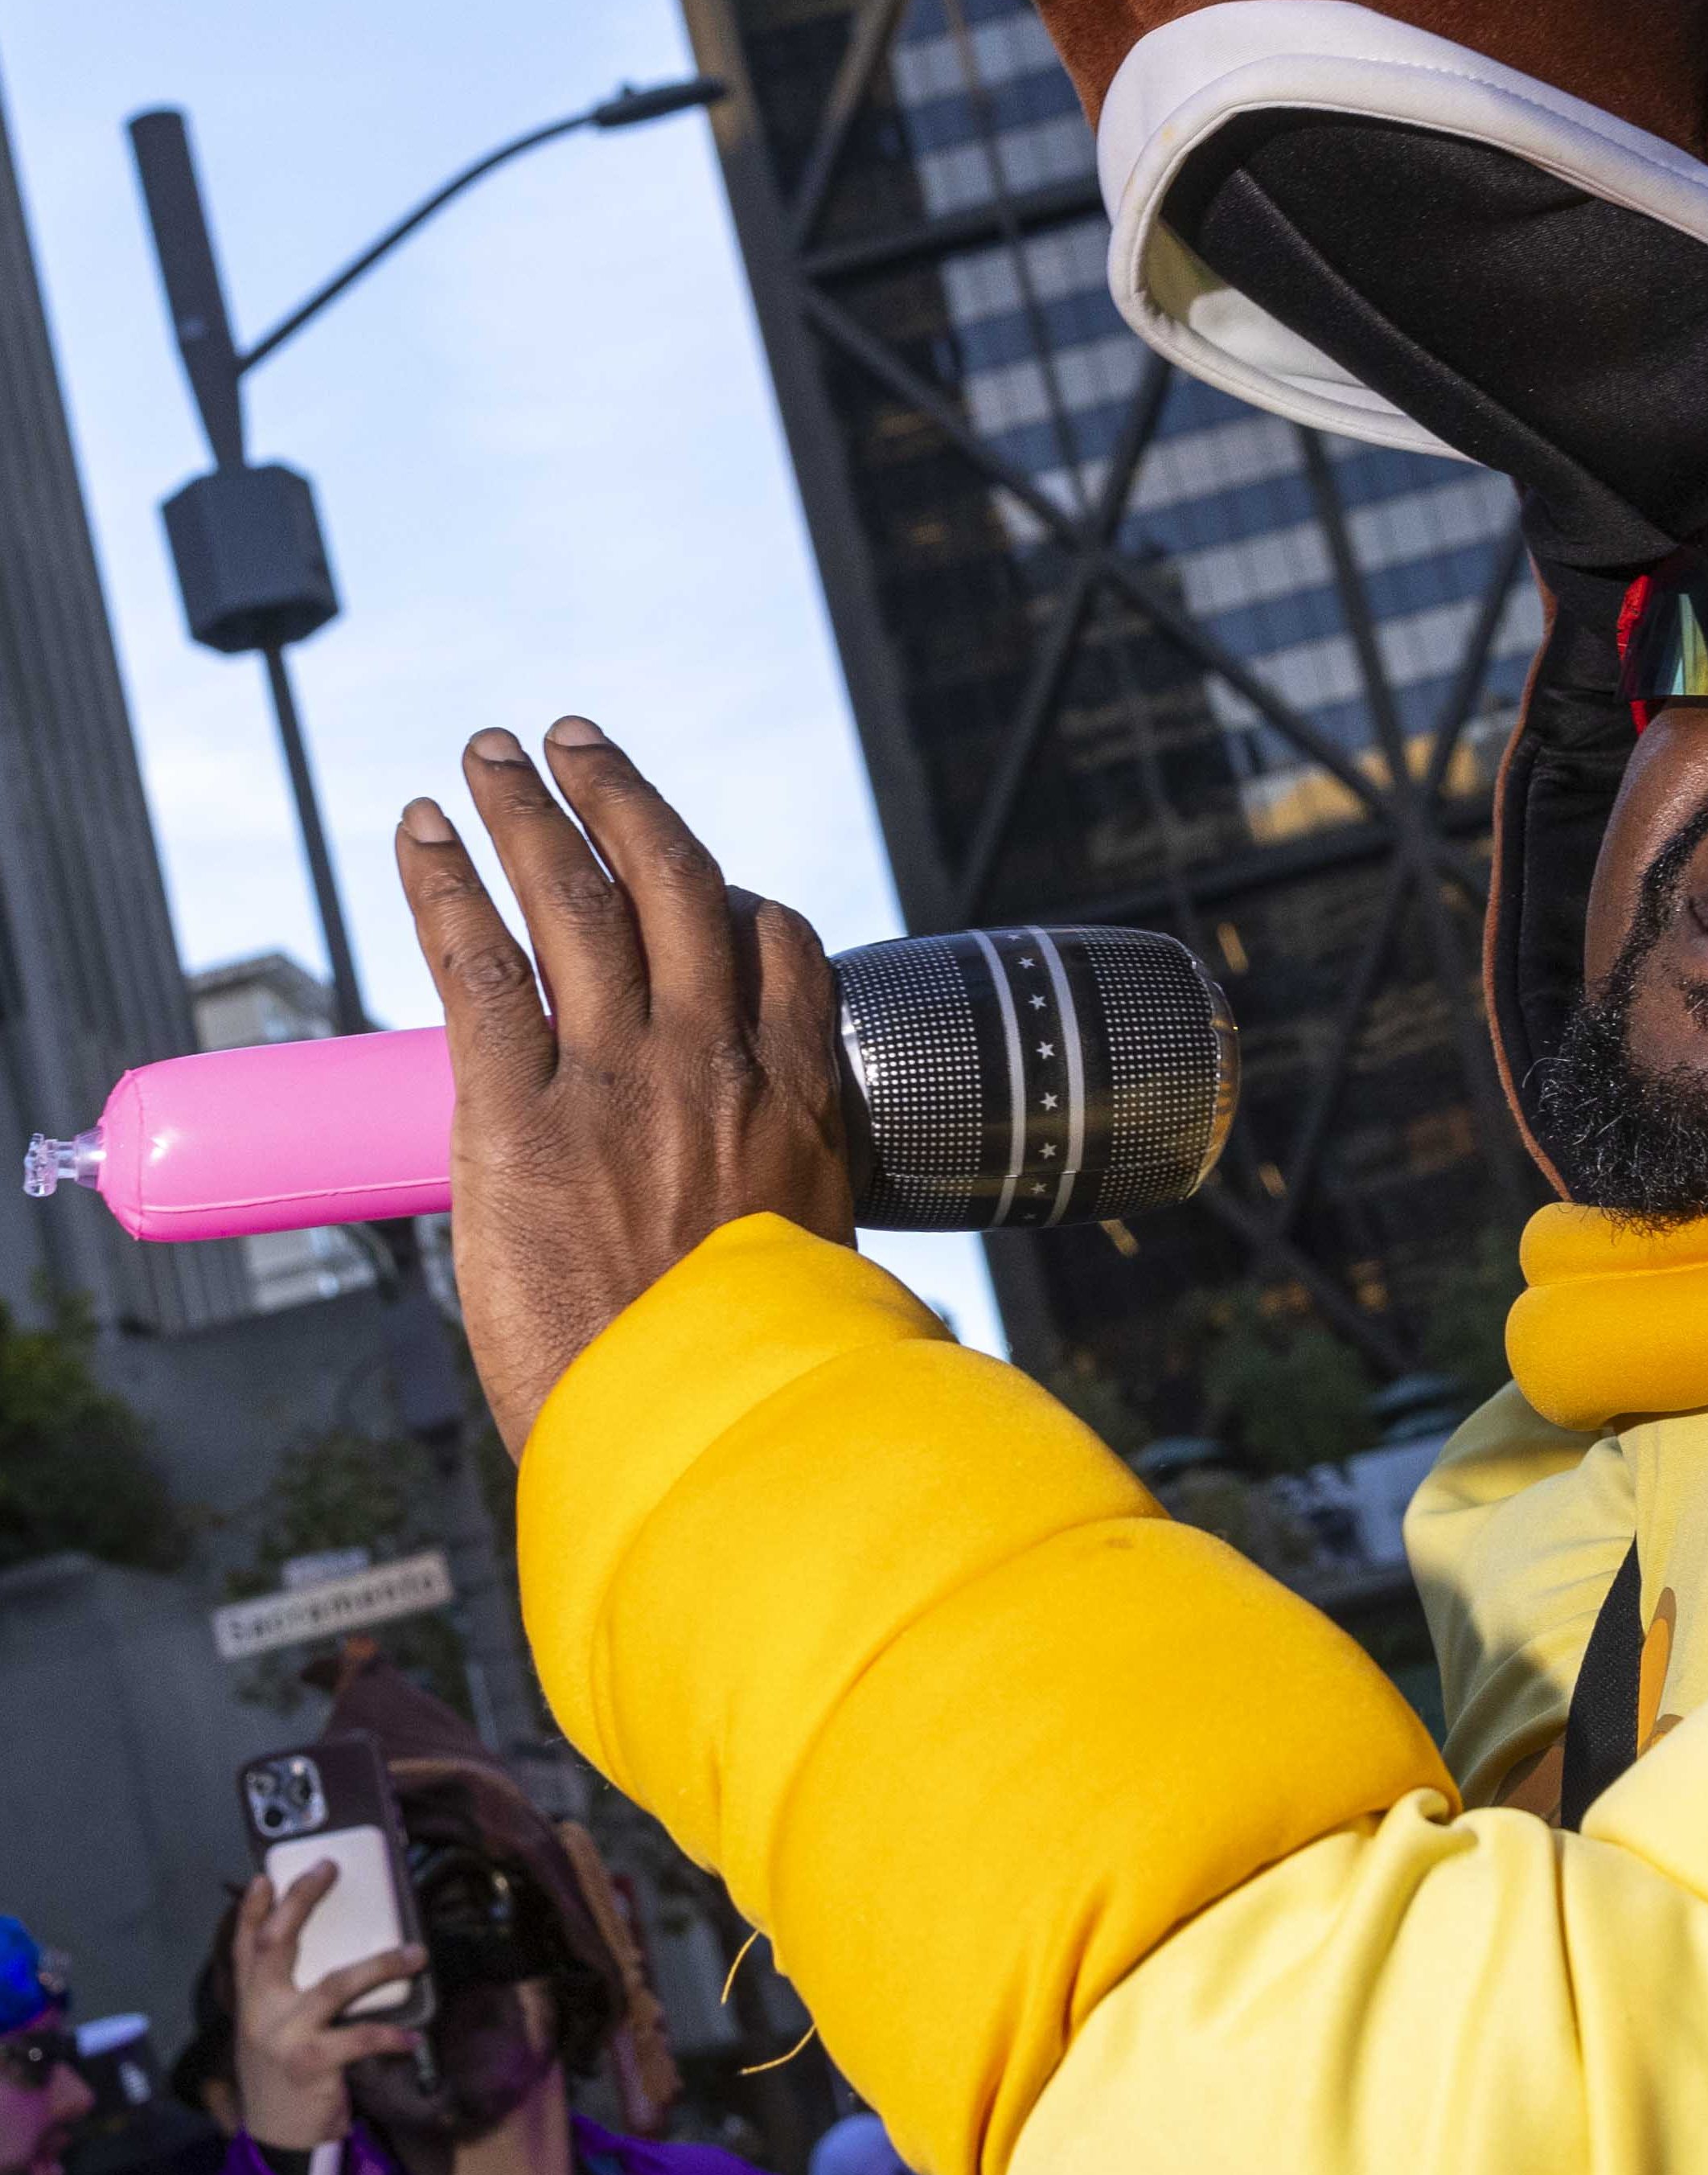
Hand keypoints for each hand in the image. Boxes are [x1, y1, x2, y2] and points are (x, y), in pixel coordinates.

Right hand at [232, 1869, 426, 2152]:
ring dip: (381, 1964)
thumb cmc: (286, 2081)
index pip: (244, 1947)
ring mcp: (282, 2037)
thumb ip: (288, 1999)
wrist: (279, 2144)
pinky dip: (392, 2036)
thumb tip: (330, 1955)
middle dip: (300, 1901)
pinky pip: (361, 2037)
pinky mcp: (310, 2063)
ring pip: (335, 1984)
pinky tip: (413, 2037)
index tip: (265, 1876)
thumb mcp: (273, 2035)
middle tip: (328, 1867)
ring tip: (417, 1953)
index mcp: (249, 2004)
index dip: (251, 1910)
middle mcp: (258, 2014)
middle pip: (275, 1944)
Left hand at [393, 722, 852, 1456]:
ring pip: (576, 897)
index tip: (696, 882)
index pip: (780, 947)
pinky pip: (477, 968)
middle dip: (620, 797)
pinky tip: (419, 833)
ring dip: (530, 808)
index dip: (734, 896)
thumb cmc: (762, 1382)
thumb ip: (797, 1239)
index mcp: (798, 1098)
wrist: (704, 1432)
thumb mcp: (820, 1281)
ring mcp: (619, 1079)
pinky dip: (444, 886)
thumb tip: (813, 1291)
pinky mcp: (518, 1118)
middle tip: (574, 743)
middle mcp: (715, 1061)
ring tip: (492, 755)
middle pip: (674, 881)